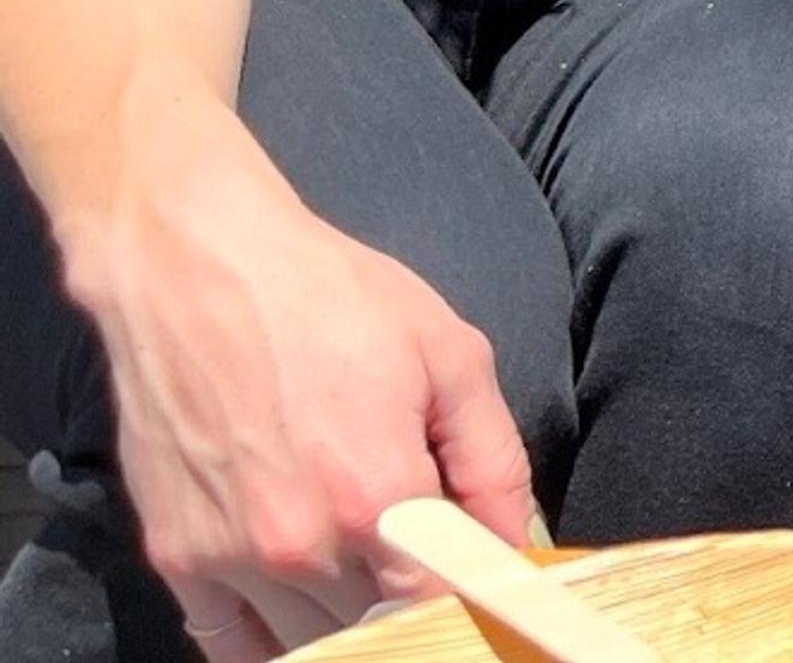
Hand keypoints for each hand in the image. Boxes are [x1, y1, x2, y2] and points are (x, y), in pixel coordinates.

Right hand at [77, 152, 532, 656]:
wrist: (198, 271)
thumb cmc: (331, 300)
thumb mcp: (450, 358)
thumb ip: (494, 464)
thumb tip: (515, 543)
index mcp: (376, 499)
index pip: (439, 606)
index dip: (472, 600)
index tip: (487, 582)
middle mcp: (297, 548)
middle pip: (376, 628)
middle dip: (413, 603)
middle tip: (429, 561)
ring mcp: (227, 561)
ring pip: (309, 642)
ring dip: (349, 619)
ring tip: (370, 565)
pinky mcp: (175, 559)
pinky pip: (228, 644)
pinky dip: (271, 641)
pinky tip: (305, 607)